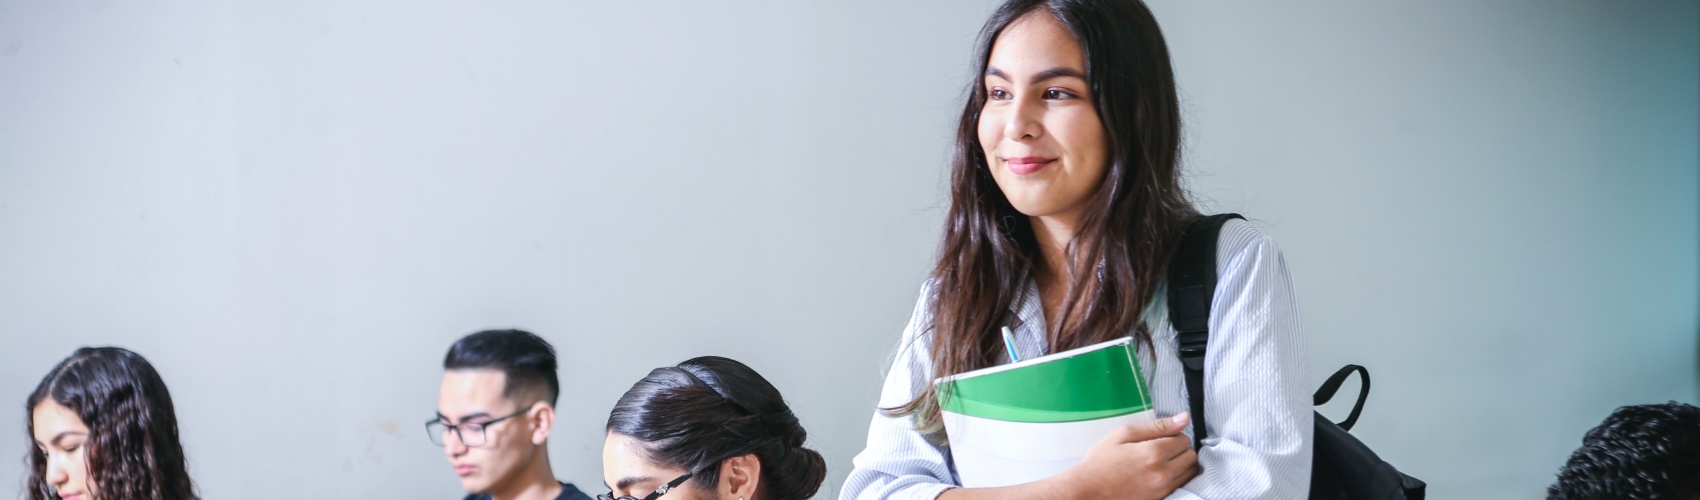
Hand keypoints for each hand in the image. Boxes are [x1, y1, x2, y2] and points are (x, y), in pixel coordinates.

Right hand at [1048, 413, 1198, 499]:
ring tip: (1161, 461)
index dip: (1173, 434)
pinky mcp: (1161, 498)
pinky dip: (1177, 477)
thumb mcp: (1124, 434)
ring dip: (1181, 464)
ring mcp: (1163, 488)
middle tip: (1161, 448)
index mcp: (1155, 452)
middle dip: (1180, 449)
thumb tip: (1184, 418)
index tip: (1160, 437)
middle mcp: (1163, 472)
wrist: (1089, 490)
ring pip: (1190, 472)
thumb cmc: (1102, 461)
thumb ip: (1157, 426)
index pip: (1184, 439)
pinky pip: (1182, 485)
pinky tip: (1160, 473)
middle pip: (1190, 456)